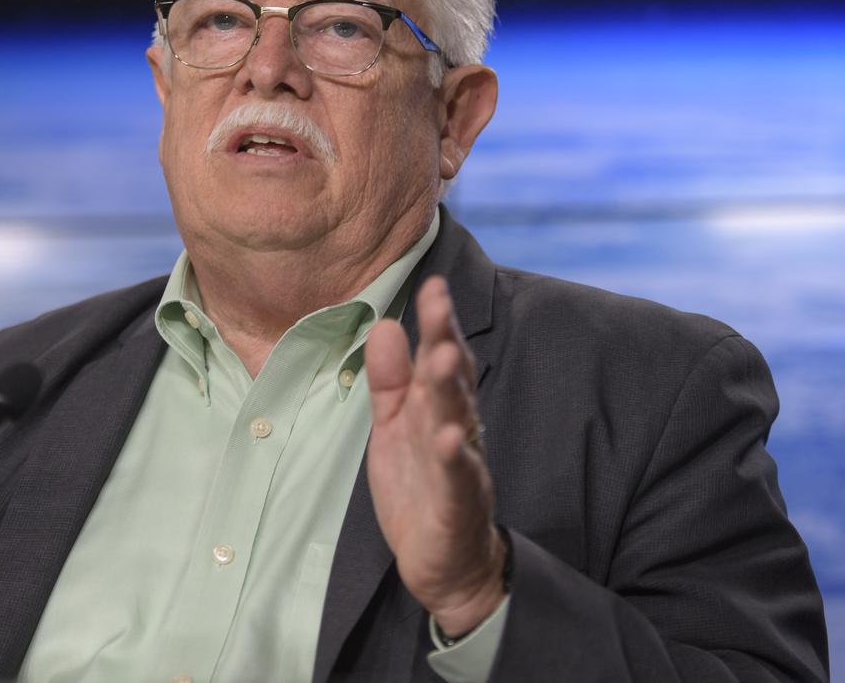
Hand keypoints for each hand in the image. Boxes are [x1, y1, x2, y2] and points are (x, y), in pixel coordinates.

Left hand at [364, 275, 504, 637]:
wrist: (443, 560)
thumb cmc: (420, 484)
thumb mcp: (395, 425)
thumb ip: (390, 379)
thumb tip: (383, 326)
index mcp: (436, 407)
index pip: (439, 357)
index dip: (436, 322)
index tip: (432, 284)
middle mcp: (454, 427)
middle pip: (450, 377)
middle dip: (444, 338)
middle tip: (438, 299)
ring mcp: (461, 464)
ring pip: (458, 419)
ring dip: (450, 387)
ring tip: (441, 356)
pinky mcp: (458, 503)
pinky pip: (458, 476)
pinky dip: (455, 456)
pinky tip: (449, 436)